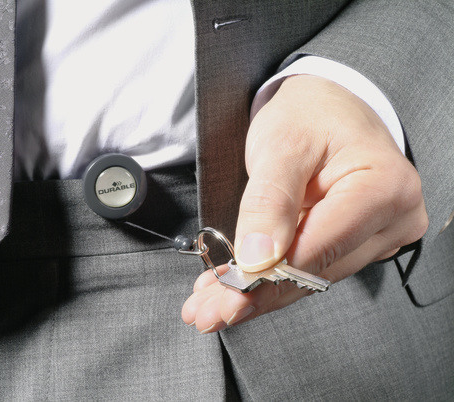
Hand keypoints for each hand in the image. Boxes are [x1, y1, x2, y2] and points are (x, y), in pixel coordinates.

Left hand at [182, 75, 427, 332]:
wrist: (327, 106)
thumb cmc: (308, 115)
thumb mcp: (281, 145)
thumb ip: (269, 200)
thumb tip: (256, 259)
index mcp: (384, 186)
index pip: (321, 245)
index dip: (271, 276)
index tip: (227, 295)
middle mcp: (394, 217)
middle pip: (316, 271)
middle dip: (256, 294)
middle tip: (207, 313)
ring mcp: (380, 234)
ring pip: (311, 277)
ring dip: (259, 293)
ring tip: (211, 304)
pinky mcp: (360, 243)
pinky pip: (312, 268)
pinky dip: (271, 280)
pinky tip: (236, 288)